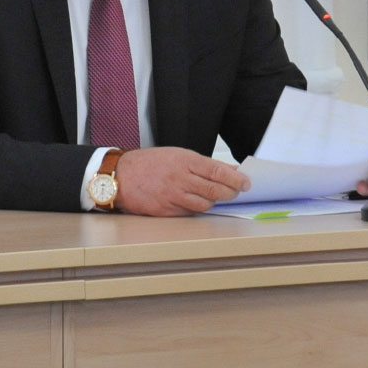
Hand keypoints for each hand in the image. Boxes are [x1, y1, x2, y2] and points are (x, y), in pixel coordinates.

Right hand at [112, 147, 249, 215]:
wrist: (121, 175)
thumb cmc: (149, 163)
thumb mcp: (177, 155)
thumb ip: (203, 164)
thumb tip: (229, 170)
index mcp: (184, 160)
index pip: (217, 171)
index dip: (235, 179)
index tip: (246, 182)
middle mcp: (180, 178)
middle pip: (214, 190)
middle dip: (231, 193)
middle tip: (238, 192)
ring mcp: (173, 196)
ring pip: (204, 204)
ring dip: (214, 202)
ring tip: (217, 197)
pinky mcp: (166, 211)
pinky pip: (189, 213)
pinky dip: (197, 209)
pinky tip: (198, 203)